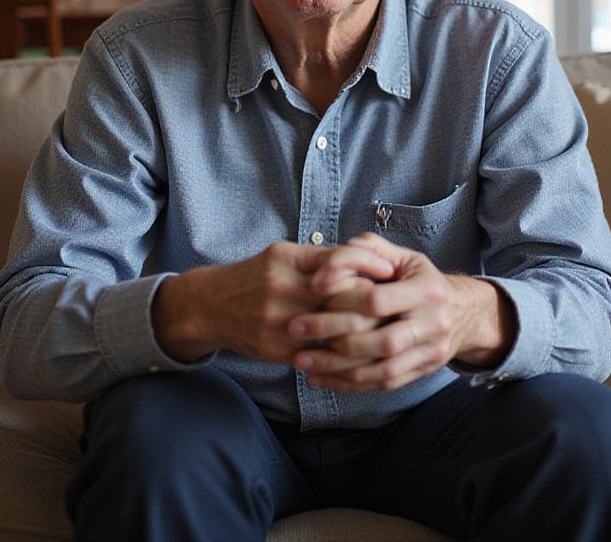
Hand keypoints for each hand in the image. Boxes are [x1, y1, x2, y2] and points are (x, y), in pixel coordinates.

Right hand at [152, 241, 393, 364]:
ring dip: (363, 331)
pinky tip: (360, 354)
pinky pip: (317, 353)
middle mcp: (281, 288)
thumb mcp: (282, 255)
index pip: (336, 259)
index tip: (392, 270)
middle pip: (340, 294)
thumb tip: (366, 260)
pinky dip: (341, 354)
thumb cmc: (254, 276)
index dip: (368, 264)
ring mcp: (278, 321)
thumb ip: (318, 258)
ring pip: (333, 328)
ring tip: (388, 330)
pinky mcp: (275, 349)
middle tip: (399, 304)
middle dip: (373, 301)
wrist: (210, 306)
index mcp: (286, 259)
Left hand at [287, 233, 516, 391]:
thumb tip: (329, 264)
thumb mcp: (403, 257)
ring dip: (337, 369)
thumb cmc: (421, 279)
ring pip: (380, 370)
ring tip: (301, 360)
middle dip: (332, 336)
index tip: (310, 294)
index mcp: (426, 290)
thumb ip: (368, 250)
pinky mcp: (422, 373)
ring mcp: (429, 353)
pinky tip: (322, 379)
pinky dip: (350, 385)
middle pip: (379, 340)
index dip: (342, 297)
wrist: (464, 313)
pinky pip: (383, 384)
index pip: (379, 299)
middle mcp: (432, 324)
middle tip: (295, 330)